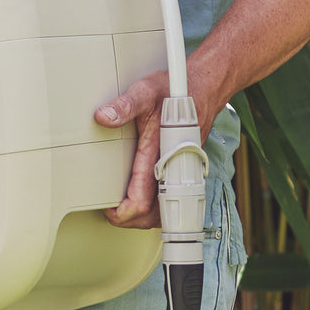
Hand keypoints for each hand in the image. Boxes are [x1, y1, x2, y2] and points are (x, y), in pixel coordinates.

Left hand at [94, 70, 221, 229]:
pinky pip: (173, 199)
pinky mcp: (186, 169)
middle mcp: (174, 167)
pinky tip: (144, 200)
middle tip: (112, 211)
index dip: (123, 212)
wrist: (206, 89)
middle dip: (131, 220)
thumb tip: (103, 117)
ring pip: (166, 210)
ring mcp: (183, 171)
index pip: (142, 200)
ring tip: (124, 210)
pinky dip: (158, 207)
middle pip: (154, 215)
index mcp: (161, 154)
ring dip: (144, 217)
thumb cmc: (177, 91)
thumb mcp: (146, 92)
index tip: (108, 208)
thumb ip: (125, 105)